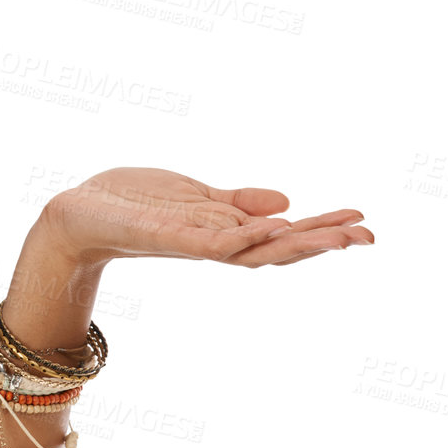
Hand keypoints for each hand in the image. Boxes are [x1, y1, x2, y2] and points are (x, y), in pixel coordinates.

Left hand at [38, 167, 373, 268]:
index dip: (323, 230)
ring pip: (255, 250)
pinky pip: (212, 243)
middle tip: (368, 234)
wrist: (79, 212)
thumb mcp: (195, 196)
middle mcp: (215, 243)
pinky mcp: (169, 239)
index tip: (363, 222)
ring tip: (338, 235)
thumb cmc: (132, 203)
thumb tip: (286, 201)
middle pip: (280, 248)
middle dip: (324, 241)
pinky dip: (243, 238)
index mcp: (224, 230)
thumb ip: (237, 202)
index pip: (284, 234)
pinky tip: (273, 228)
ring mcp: (194, 243)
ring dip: (296, 243)